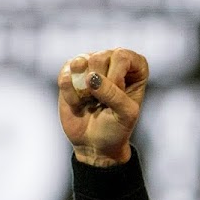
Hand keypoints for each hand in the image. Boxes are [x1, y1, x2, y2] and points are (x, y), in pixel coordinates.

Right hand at [57, 48, 149, 166]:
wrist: (95, 144)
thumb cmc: (117, 128)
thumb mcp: (125, 115)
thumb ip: (114, 95)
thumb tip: (91, 77)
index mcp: (135, 68)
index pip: (122, 56)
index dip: (116, 77)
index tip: (118, 95)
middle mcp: (112, 61)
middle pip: (100, 58)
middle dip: (100, 86)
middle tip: (103, 103)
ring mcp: (90, 66)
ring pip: (80, 62)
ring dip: (84, 89)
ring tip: (91, 101)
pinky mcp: (70, 74)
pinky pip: (65, 74)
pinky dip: (70, 93)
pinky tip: (78, 104)